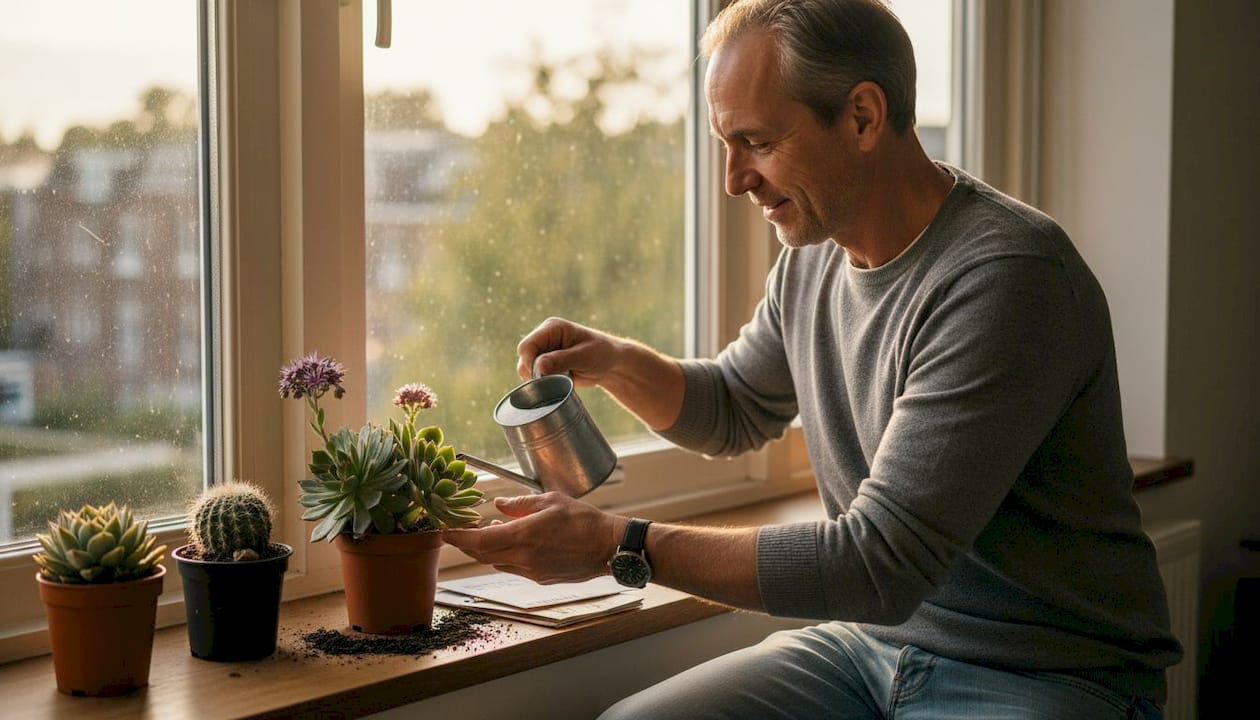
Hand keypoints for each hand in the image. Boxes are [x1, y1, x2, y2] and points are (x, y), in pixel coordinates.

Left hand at [442, 492, 624, 583]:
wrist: (608, 547)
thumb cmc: (583, 520)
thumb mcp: (550, 501)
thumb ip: (520, 505)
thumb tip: (499, 506)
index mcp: (523, 536)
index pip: (479, 540)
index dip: (458, 537)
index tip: (445, 531)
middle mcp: (523, 558)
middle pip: (483, 554)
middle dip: (468, 544)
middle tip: (461, 530)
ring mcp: (531, 571)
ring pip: (497, 562)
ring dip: (487, 550)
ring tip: (489, 532)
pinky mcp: (540, 579)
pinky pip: (513, 568)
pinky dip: (505, 556)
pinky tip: (513, 544)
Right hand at [516, 317, 624, 386]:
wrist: (611, 364)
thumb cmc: (602, 354)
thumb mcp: (584, 356)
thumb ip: (561, 360)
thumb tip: (539, 366)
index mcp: (552, 328)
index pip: (527, 346)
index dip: (530, 363)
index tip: (544, 378)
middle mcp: (544, 338)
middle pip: (524, 358)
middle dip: (535, 373)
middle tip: (556, 382)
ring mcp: (544, 351)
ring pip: (526, 369)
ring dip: (540, 380)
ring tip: (561, 381)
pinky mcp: (546, 364)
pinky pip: (535, 376)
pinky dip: (544, 383)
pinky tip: (559, 383)